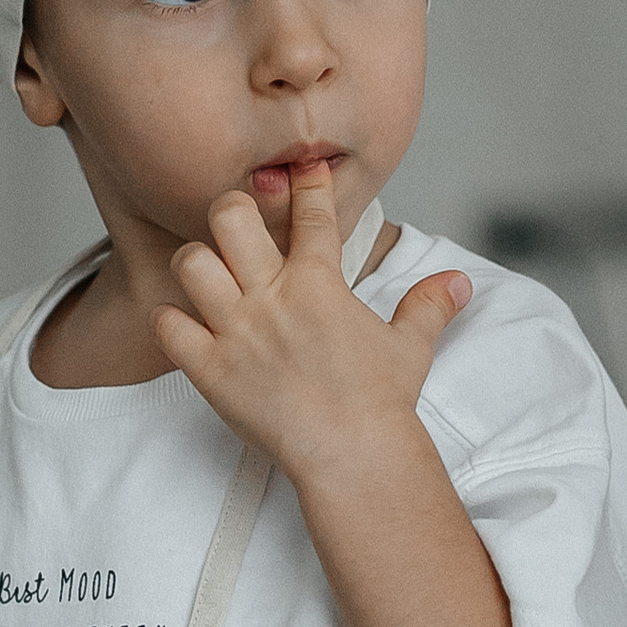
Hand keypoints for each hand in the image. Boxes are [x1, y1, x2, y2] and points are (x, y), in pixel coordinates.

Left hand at [154, 163, 467, 479]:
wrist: (353, 456)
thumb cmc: (382, 403)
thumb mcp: (411, 347)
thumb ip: (428, 306)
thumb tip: (458, 281)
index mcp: (321, 284)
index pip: (312, 212)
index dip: (308, 183)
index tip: (303, 170)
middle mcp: (273, 297)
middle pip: (231, 216)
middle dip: (232, 211)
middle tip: (237, 226)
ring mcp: (238, 332)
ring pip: (191, 263)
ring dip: (196, 264)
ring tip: (208, 275)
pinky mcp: (211, 370)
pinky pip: (168, 326)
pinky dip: (171, 321)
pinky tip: (185, 325)